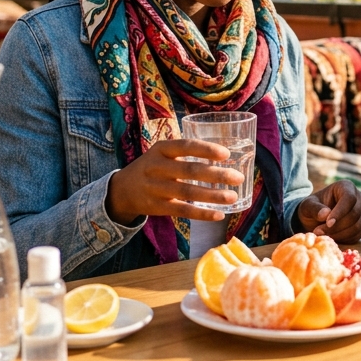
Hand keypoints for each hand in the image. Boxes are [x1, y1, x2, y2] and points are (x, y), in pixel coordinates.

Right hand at [105, 139, 242, 225]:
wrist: (122, 190)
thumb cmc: (152, 167)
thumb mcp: (161, 153)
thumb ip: (185, 152)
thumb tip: (223, 155)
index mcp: (160, 149)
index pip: (185, 146)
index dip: (206, 150)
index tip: (226, 154)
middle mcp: (157, 168)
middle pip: (190, 171)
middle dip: (216, 175)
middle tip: (238, 177)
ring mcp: (156, 188)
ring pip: (188, 192)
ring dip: (213, 196)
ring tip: (232, 196)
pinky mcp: (157, 207)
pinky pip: (182, 211)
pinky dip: (201, 214)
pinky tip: (218, 214)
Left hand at [297, 180, 360, 242]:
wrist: (317, 217)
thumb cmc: (313, 208)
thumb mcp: (307, 206)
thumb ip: (315, 208)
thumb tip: (326, 214)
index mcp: (346, 187)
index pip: (349, 198)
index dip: (340, 212)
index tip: (328, 223)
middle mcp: (358, 198)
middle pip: (354, 214)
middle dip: (336, 226)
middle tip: (318, 232)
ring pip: (356, 227)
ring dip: (338, 234)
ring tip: (322, 234)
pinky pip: (357, 235)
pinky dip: (343, 239)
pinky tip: (330, 237)